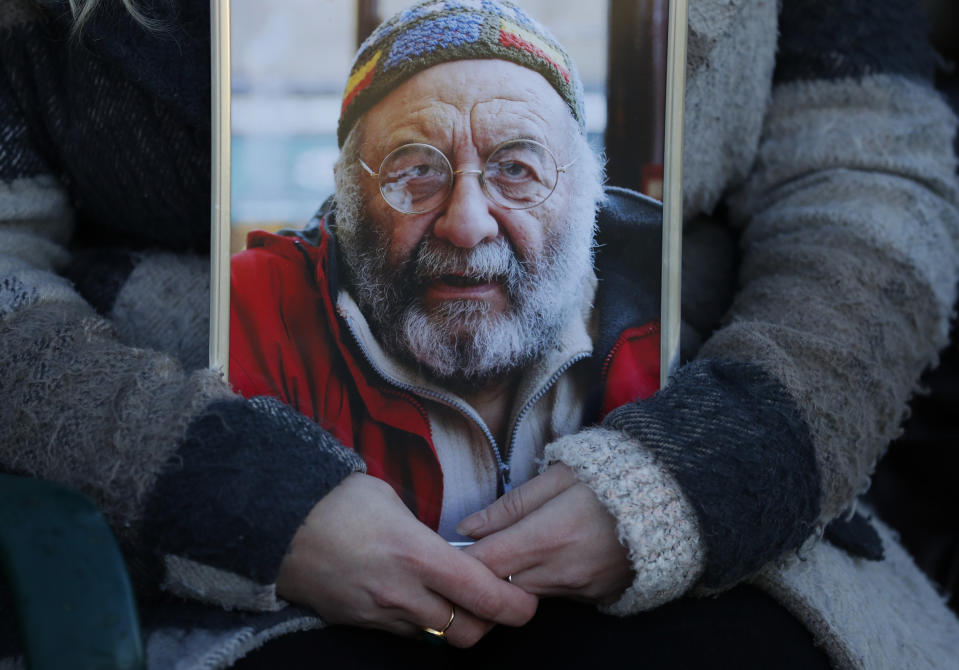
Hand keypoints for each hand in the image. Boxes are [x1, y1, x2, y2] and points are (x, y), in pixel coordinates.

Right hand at [276, 473, 537, 646]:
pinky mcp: (361, 624)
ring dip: (453, 621)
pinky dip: (419, 621)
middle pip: (469, 632)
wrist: (279, 525)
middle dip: (488, 621)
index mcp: (418, 555)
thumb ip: (428, 532)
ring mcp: (381, 614)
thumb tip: (448, 548)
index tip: (527, 599)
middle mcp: (404, 593)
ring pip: (438, 636)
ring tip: (450, 594)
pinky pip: (405, 633)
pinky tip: (413, 596)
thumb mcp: (393, 501)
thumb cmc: (339, 501)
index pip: (485, 595)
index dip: (516, 604)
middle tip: (491, 598)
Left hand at [458, 463, 633, 604]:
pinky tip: (545, 556)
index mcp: (549, 535)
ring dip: (510, 576)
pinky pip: (553, 595)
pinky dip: (540, 580)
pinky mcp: (595, 597)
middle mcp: (563, 571)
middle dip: (481, 572)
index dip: (460, 559)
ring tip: (510, 546)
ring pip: (524, 593)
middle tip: (474, 549)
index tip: (450, 549)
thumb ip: (509, 506)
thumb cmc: (609, 476)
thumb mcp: (556, 477)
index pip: (485, 563)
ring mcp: (581, 589)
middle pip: (499, 586)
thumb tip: (467, 527)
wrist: (672, 498)